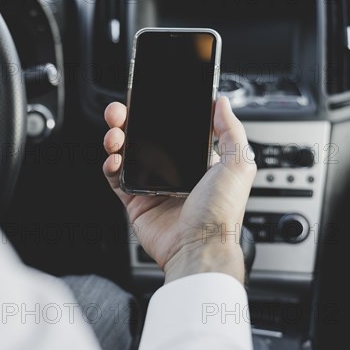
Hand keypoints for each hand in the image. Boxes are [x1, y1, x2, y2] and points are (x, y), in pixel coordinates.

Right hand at [103, 97, 256, 283]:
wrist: (198, 248)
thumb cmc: (221, 213)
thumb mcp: (238, 165)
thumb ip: (231, 131)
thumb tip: (222, 103)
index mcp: (198, 161)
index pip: (173, 129)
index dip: (158, 114)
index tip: (146, 100)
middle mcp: (174, 172)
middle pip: (144, 138)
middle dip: (129, 121)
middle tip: (119, 112)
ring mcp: (153, 187)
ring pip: (127, 155)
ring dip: (116, 139)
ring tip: (115, 134)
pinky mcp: (136, 202)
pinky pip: (117, 179)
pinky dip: (111, 166)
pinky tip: (114, 160)